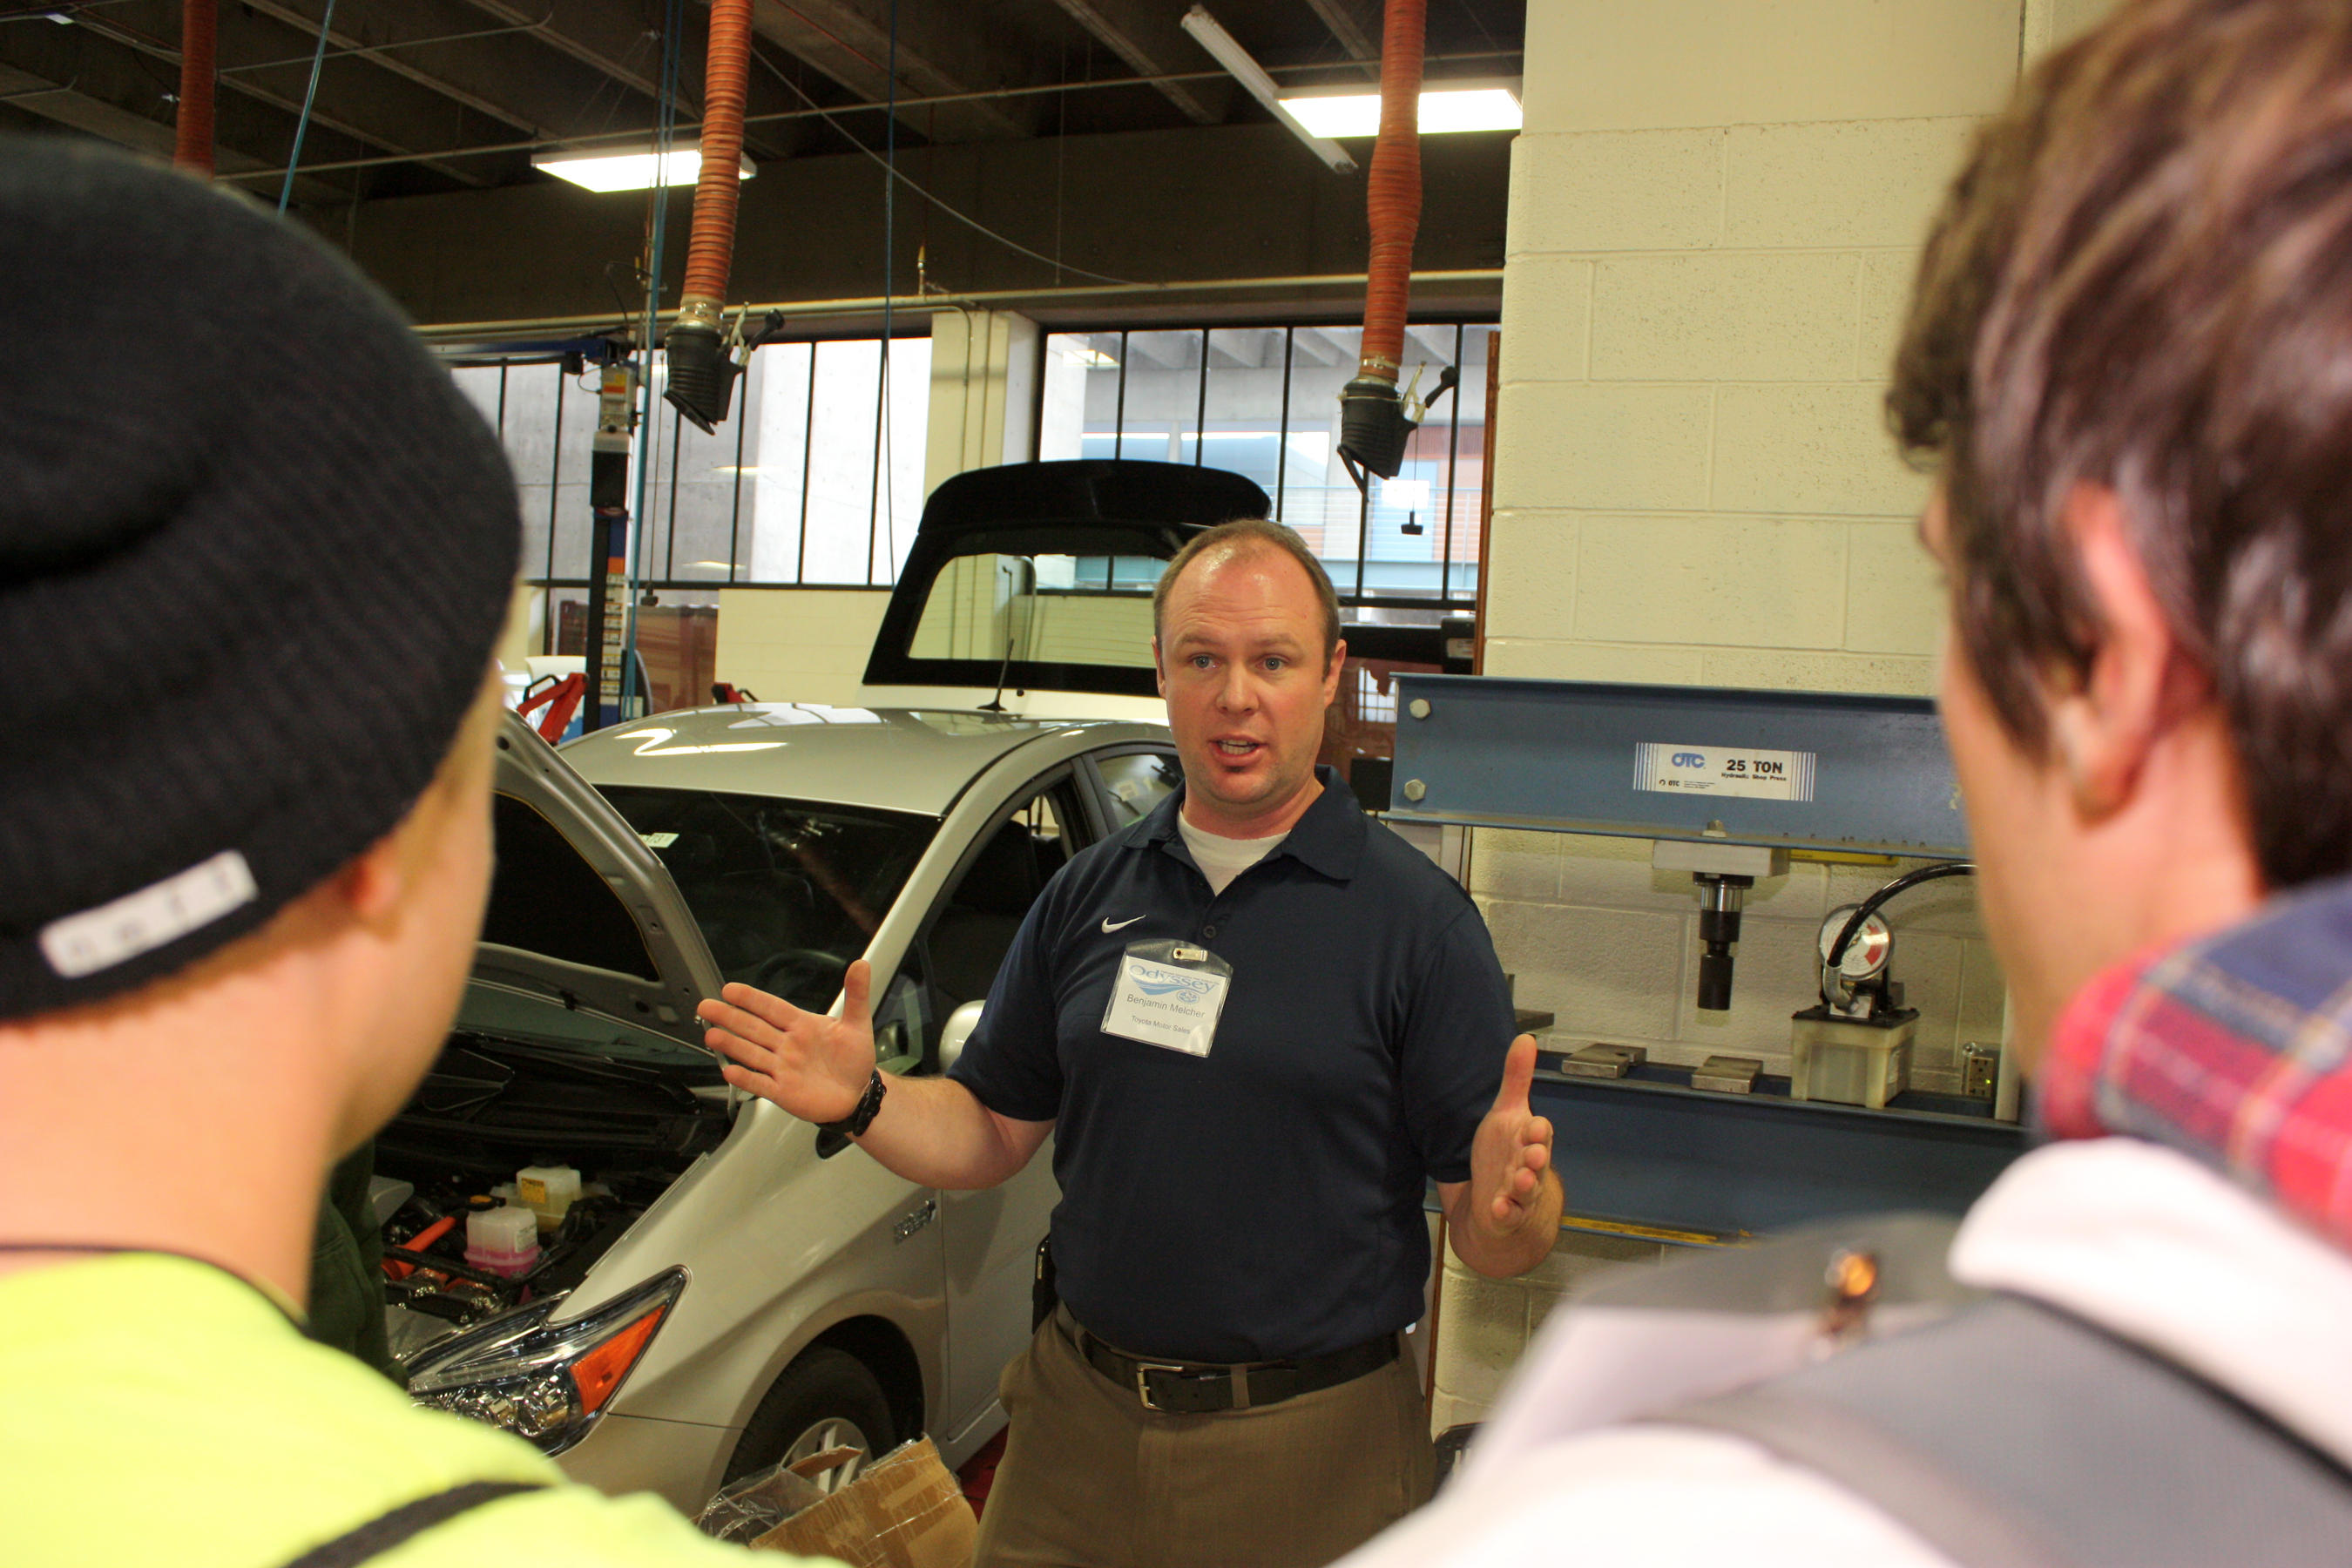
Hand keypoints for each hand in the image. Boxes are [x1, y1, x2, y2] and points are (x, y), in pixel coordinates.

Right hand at [697, 960, 876, 1125]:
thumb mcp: (858, 1024)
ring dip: (732, 1045)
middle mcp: (787, 1045)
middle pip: (754, 1028)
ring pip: (752, 1053)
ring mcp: (783, 1068)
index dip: (752, 999)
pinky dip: (746, 1078)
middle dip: (729, 1017)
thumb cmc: (854, 1059)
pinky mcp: (783, 1091)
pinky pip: (760, 1083)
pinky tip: (730, 1070)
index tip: (730, 990)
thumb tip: (860, 965)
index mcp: (801, 1025)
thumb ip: (856, 994)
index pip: (772, 1008)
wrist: (858, 1093)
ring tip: (711, 1035)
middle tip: (707, 1007)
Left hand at [1470, 1034, 1553, 1229]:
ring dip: (1526, 1186)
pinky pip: (1509, 1214)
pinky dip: (1505, 1212)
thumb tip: (1525, 1038)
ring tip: (1521, 1182)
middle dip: (1537, 1157)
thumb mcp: (1507, 1113)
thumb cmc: (1506, 1152)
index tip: (1535, 1125)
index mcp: (1530, 1140)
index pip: (1540, 1132)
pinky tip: (1498, 1208)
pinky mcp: (1507, 1213)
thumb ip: (1516, 1078)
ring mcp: (1520, 1192)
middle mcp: (1529, 1166)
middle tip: (1534, 1153)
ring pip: (1528, 1190)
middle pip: (1538, 1161)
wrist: (1501, 1198)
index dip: (1538, 1130)